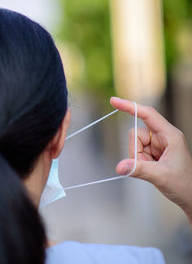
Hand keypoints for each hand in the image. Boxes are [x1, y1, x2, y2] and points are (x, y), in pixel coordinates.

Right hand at [111, 97, 191, 221]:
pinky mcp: (152, 153)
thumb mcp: (161, 176)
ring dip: (137, 158)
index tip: (114, 101)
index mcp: (170, 135)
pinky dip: (138, 162)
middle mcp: (163, 136)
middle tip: (148, 165)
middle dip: (135, 151)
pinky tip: (151, 169)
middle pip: (136, 134)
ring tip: (152, 169)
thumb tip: (119, 167)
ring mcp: (157, 144)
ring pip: (134, 144)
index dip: (130, 107)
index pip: (147, 114)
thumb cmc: (183, 184)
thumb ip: (139, 169)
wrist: (190, 197)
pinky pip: (135, 153)